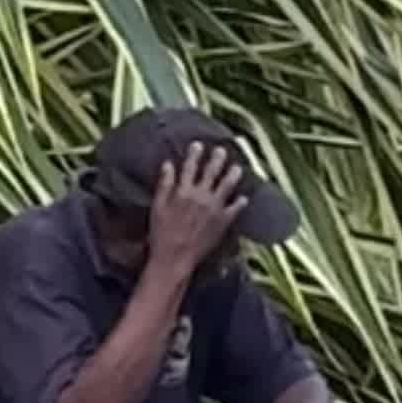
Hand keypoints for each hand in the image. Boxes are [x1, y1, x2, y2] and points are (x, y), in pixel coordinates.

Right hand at [148, 143, 247, 277]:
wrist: (175, 257)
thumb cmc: (161, 233)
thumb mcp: (157, 207)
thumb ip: (164, 184)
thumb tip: (167, 164)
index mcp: (183, 191)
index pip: (190, 167)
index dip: (194, 154)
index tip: (198, 145)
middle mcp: (201, 196)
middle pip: (211, 172)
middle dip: (217, 159)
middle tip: (222, 150)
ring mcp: (214, 208)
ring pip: (227, 186)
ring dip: (233, 175)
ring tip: (238, 168)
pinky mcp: (223, 222)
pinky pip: (235, 208)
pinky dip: (240, 202)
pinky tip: (244, 197)